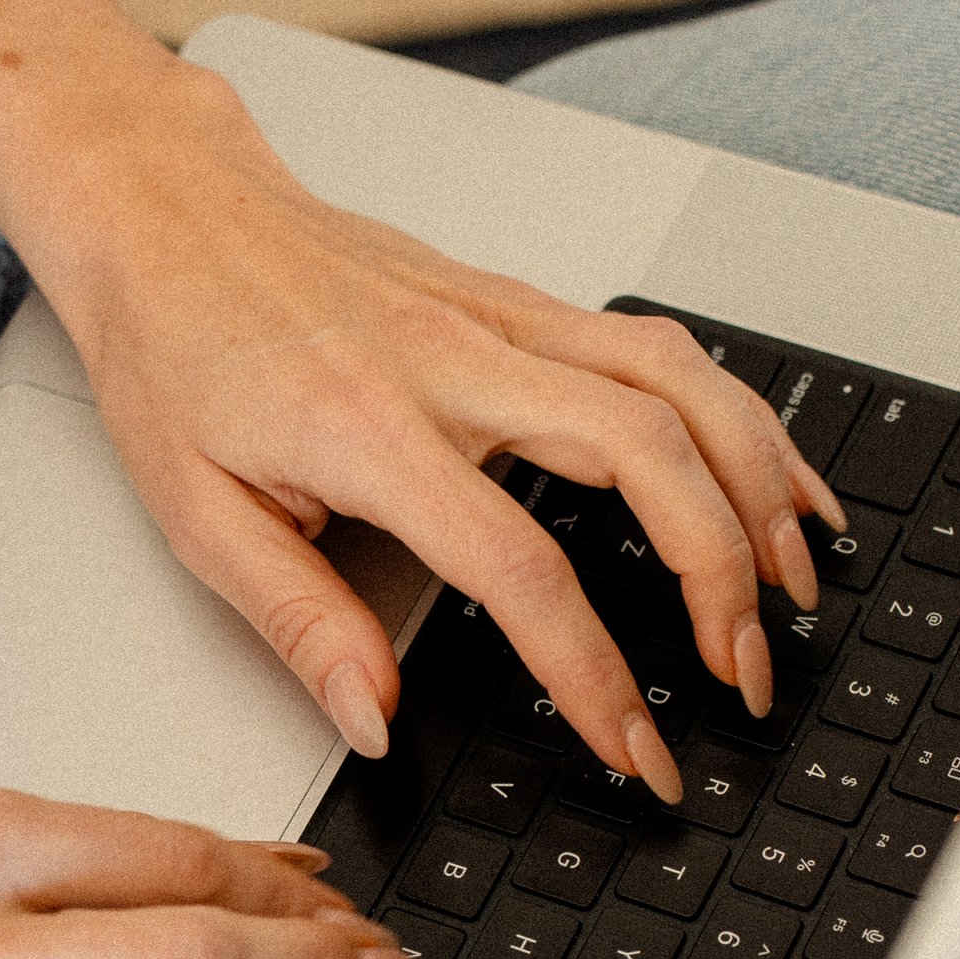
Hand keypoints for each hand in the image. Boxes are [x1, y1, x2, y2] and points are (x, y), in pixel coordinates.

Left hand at [26, 61, 836, 800]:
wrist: (163, 210)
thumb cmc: (174, 348)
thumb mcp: (196, 514)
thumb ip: (300, 624)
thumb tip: (375, 721)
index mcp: (370, 429)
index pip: (520, 569)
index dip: (593, 673)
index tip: (635, 747)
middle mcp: (457, 360)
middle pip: (647, 455)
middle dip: (721, 576)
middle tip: (741, 673)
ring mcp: (502, 318)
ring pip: (681, 385)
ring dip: (760, 486)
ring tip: (796, 583)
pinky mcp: (522, 300)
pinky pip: (664, 351)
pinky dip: (741, 415)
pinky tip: (777, 476)